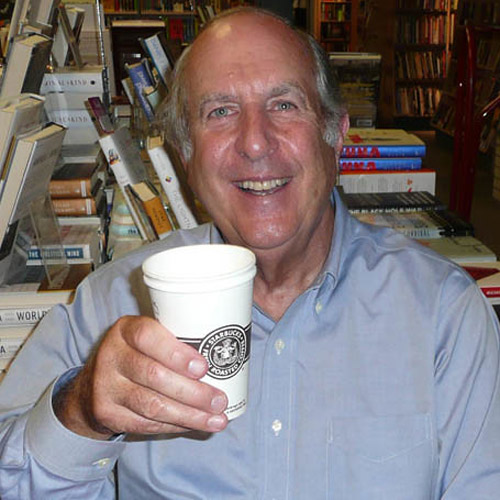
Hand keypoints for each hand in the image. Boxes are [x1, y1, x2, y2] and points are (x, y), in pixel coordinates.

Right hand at [54, 315, 227, 438]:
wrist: (92, 384)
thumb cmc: (137, 354)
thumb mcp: (148, 337)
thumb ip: (174, 341)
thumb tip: (221, 357)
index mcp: (125, 330)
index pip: (148, 337)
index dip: (177, 354)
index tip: (204, 368)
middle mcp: (111, 355)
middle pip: (154, 376)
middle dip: (193, 392)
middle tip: (220, 401)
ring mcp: (105, 386)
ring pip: (152, 405)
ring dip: (190, 415)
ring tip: (217, 419)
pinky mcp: (106, 413)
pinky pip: (146, 423)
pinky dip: (175, 425)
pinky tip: (195, 424)